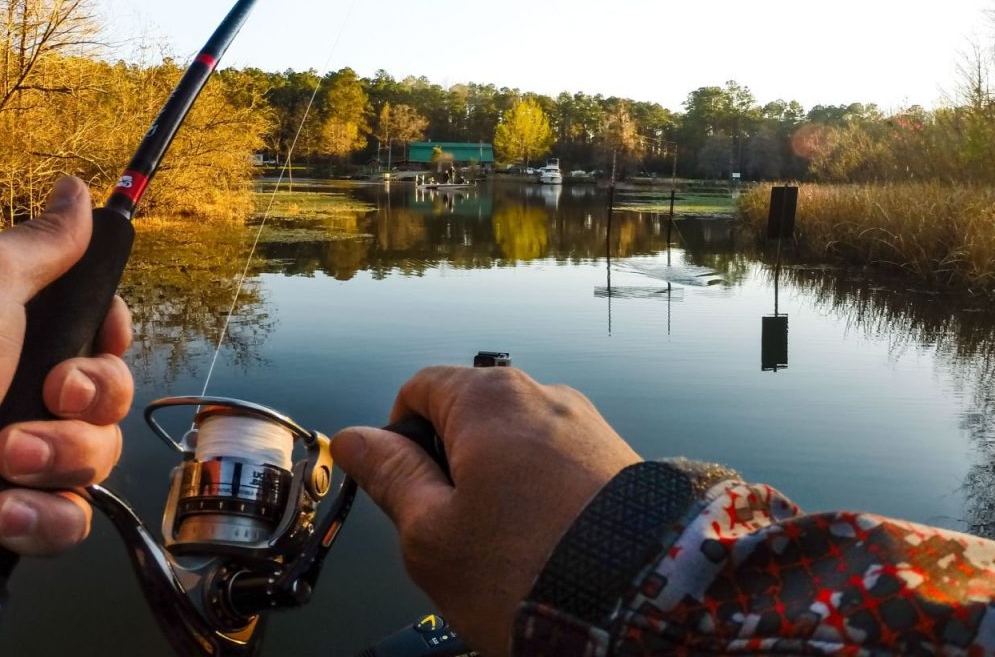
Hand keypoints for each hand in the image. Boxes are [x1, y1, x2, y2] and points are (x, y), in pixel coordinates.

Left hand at [0, 176, 134, 574]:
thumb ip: (42, 240)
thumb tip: (77, 188)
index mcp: (14, 335)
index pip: (101, 334)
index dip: (112, 336)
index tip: (103, 334)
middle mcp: (17, 394)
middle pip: (110, 393)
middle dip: (91, 395)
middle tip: (50, 393)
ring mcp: (16, 460)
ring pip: (97, 458)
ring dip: (60, 455)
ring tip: (3, 456)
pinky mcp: (12, 518)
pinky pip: (70, 520)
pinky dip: (43, 515)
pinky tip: (0, 507)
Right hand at [332, 366, 639, 656]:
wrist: (641, 605)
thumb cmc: (525, 571)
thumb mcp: (431, 532)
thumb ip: (389, 476)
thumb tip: (353, 440)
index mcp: (489, 397)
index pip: (418, 389)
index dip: (396, 438)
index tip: (400, 489)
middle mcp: (543, 394)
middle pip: (468, 416)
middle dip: (450, 468)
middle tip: (451, 533)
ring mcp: (587, 425)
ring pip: (513, 445)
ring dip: (495, 487)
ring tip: (505, 550)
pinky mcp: (618, 459)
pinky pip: (556, 466)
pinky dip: (538, 499)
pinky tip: (544, 547)